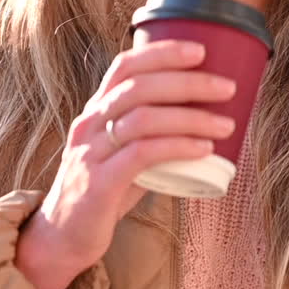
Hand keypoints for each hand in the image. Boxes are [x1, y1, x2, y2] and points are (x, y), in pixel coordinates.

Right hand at [14, 39, 236, 288]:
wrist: (62, 239)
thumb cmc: (103, 193)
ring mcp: (91, 153)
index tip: (199, 49)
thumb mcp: (124, 155)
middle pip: (138, 86)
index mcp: (96, 112)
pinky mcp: (98, 184)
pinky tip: (203, 149)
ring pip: (142, 118)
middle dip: (186, 82)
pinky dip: (177, 146)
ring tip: (225, 123)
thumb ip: (152, 136)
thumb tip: (205, 122)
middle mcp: (90, 125)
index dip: (161, 52)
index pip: (124, 66)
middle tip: (226, 86)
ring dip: (190, 116)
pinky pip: (141, 154)